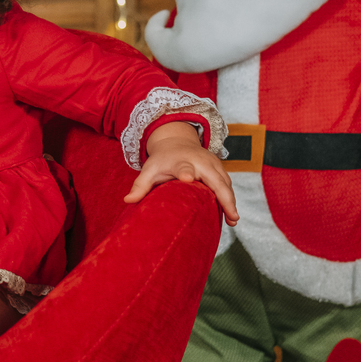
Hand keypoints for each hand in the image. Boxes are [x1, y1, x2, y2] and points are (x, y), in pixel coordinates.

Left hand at [123, 122, 238, 226]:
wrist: (176, 141)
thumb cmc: (162, 159)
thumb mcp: (149, 170)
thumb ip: (140, 186)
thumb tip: (127, 200)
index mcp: (180, 161)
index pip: (183, 167)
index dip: (186, 172)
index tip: (187, 178)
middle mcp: (200, 161)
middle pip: (215, 179)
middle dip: (224, 197)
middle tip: (231, 217)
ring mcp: (212, 164)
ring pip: (225, 183)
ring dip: (231, 200)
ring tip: (233, 220)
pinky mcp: (219, 168)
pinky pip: (227, 184)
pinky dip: (230, 197)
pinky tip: (231, 214)